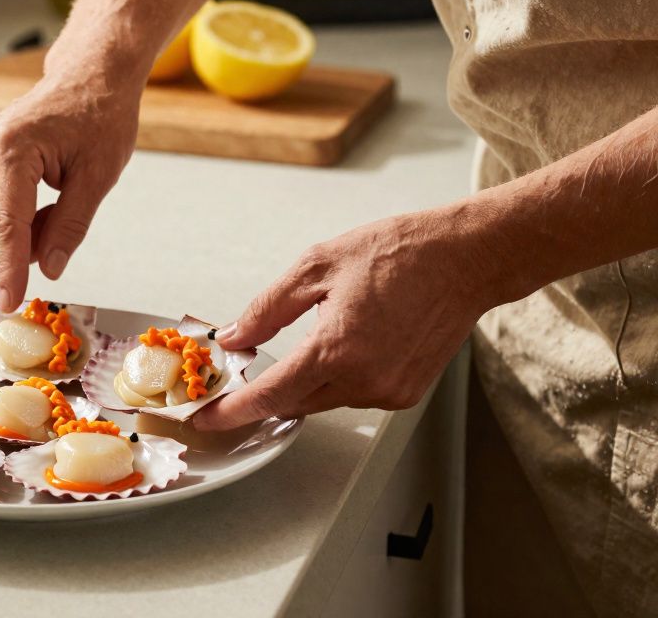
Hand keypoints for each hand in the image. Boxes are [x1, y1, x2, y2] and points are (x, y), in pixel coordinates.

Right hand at [0, 75, 138, 310]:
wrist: (90, 77)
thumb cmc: (99, 115)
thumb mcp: (98, 176)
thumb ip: (71, 226)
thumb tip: (49, 268)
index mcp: (12, 148)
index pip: (7, 226)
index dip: (10, 270)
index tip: (10, 301)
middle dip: (18, 250)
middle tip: (60, 235)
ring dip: (18, 235)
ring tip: (57, 209)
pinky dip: (14, 220)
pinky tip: (43, 201)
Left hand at [195, 207, 501, 428]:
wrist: (467, 259)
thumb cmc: (399, 253)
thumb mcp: (316, 267)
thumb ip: (266, 309)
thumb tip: (233, 337)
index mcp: (336, 349)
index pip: (269, 395)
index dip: (231, 410)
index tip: (205, 418)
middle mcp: (364, 380)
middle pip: (293, 404)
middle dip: (264, 394)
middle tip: (241, 374)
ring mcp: (388, 392)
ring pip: (323, 401)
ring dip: (303, 383)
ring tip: (308, 340)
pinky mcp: (406, 394)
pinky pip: (354, 396)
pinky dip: (337, 379)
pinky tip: (345, 346)